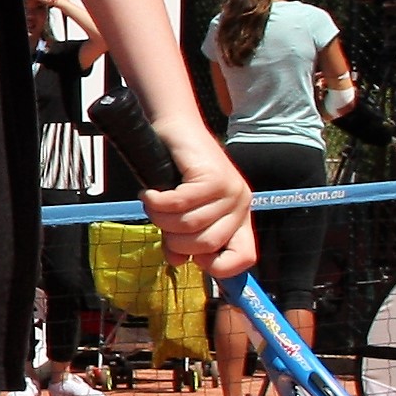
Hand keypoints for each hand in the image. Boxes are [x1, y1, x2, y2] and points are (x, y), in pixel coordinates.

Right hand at [137, 108, 256, 279]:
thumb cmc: (176, 172)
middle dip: (175, 240)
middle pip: (206, 246)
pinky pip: (179, 204)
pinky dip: (156, 202)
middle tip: (161, 221)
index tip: (191, 258)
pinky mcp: (213, 176)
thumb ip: (182, 240)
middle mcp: (240, 205)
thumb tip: (176, 262)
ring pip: (190, 225)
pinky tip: (150, 192)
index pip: (244, 258)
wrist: (175, 127)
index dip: (217, 268)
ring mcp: (230, 190)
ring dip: (161, 218)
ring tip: (154, 202)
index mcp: (239, 218)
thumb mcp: (182, 213)